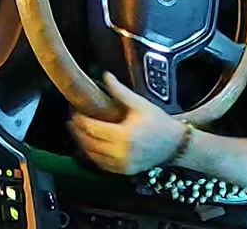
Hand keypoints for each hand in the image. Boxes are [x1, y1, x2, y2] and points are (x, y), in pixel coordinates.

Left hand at [68, 73, 187, 174]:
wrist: (175, 144)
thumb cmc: (159, 123)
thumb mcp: (140, 104)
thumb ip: (120, 91)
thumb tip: (105, 75)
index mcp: (124, 135)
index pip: (92, 128)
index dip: (80, 119)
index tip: (74, 110)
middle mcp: (121, 153)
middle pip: (89, 142)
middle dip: (77, 130)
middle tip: (71, 119)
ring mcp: (122, 164)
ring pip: (92, 155)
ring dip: (81, 143)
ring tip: (76, 130)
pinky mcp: (123, 171)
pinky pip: (101, 164)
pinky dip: (92, 154)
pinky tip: (88, 144)